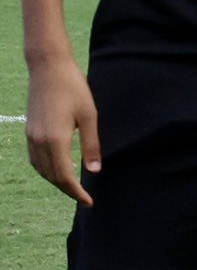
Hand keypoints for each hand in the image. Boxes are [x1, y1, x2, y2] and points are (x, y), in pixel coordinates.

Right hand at [25, 55, 99, 205]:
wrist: (48, 68)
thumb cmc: (74, 88)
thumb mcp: (89, 116)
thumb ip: (91, 145)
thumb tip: (94, 172)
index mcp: (55, 140)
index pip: (64, 177)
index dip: (77, 192)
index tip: (89, 201)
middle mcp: (39, 142)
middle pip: (51, 177)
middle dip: (67, 190)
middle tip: (84, 197)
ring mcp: (31, 136)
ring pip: (41, 169)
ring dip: (55, 181)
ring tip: (73, 187)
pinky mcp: (29, 130)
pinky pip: (35, 159)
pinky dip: (46, 169)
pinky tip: (57, 169)